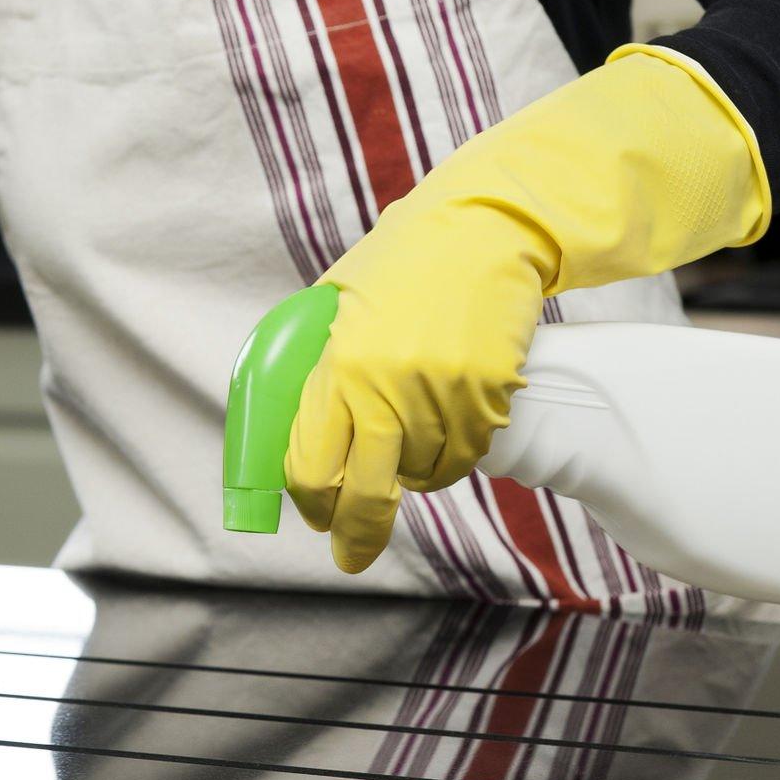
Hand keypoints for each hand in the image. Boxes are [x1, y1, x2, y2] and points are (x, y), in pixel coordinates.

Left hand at [284, 47, 768, 572]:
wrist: (487, 225)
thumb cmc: (407, 262)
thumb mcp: (339, 303)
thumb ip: (318, 365)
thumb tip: (292, 432)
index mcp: (336, 362)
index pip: (310, 464)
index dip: (311, 503)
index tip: (315, 518)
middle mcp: (383, 385)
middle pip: (363, 494)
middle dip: (356, 534)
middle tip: (352, 554)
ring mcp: (438, 393)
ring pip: (421, 477)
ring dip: (414, 473)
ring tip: (416, 432)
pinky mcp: (486, 394)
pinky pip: (465, 456)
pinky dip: (455, 452)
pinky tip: (451, 421)